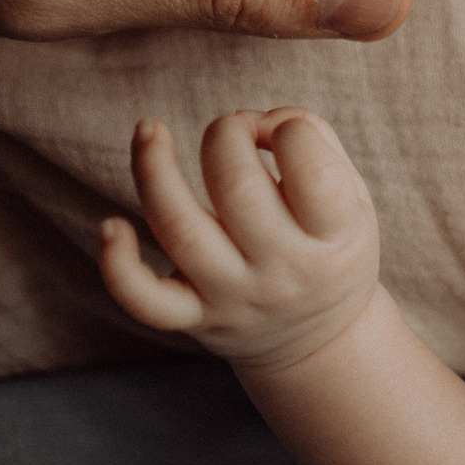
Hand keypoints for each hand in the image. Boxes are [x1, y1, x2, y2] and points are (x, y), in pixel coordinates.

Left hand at [99, 110, 381, 373]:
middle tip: (232, 132)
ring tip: (150, 129)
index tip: (280, 134)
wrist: (320, 341)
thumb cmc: (330, 245)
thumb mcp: (354, 197)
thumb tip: (254, 122)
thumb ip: (316, 140)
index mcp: (336, 237)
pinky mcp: (193, 317)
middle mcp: (284, 270)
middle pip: (237, 188)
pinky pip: (144, 299)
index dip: (290, 129)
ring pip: (181, 229)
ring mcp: (234, 296)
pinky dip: (119, 265)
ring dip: (154, 169)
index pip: (312, 169)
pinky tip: (110, 226)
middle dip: (227, 134)